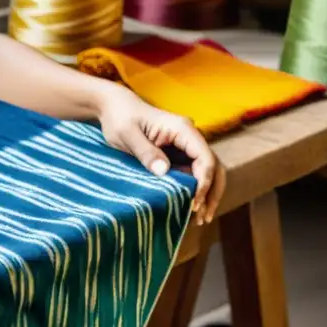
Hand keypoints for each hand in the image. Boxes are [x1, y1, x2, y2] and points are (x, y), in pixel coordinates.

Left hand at [97, 88, 224, 225]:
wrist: (113, 107)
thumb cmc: (120, 117)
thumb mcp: (128, 134)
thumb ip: (146, 152)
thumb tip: (164, 172)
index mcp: (182, 129)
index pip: (205, 158)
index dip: (204, 182)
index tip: (194, 202)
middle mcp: (190, 137)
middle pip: (213, 166)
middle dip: (212, 192)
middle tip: (204, 217)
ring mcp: (185, 146)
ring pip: (205, 172)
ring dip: (206, 194)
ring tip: (201, 218)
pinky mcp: (177, 154)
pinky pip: (191, 173)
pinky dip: (193, 190)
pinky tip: (188, 207)